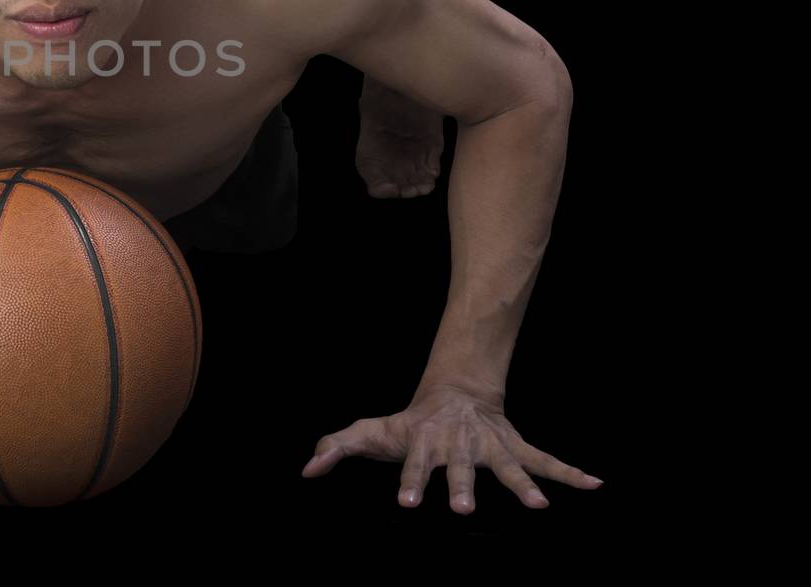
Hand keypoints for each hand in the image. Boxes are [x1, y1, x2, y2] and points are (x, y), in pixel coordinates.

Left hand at [299, 382, 602, 512]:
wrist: (452, 393)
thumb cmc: (407, 424)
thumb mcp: (369, 432)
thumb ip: (337, 447)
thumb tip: (306, 470)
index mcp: (423, 443)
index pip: (413, 465)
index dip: (410, 483)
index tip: (407, 504)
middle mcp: (458, 446)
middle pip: (460, 468)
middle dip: (462, 487)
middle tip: (464, 508)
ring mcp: (489, 447)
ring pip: (506, 467)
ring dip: (521, 486)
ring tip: (539, 506)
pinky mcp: (513, 448)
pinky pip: (545, 460)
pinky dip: (570, 473)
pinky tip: (595, 484)